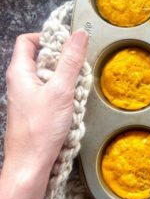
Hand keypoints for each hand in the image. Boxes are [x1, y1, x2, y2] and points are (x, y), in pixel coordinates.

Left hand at [4, 30, 87, 180]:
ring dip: (66, 79)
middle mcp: (22, 81)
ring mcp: (29, 96)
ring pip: (49, 76)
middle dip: (63, 61)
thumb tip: (79, 34)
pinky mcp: (37, 109)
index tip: (68, 44)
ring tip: (78, 88)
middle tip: (79, 69)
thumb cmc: (41, 128)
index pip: (28, 41)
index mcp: (20, 72)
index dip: (47, 37)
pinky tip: (74, 103)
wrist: (31, 164)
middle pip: (41, 58)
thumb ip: (70, 62)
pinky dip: (65, 93)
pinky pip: (52, 92)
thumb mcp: (60, 90)